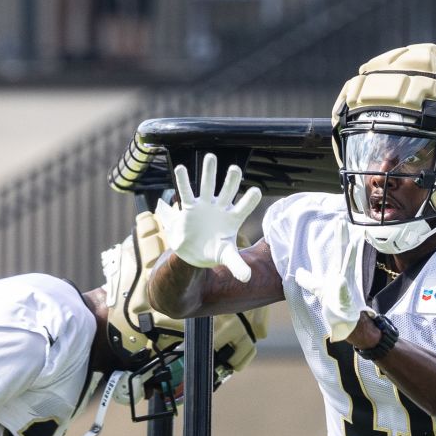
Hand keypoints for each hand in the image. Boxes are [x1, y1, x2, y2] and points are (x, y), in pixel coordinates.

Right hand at [154, 153, 261, 282]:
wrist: (194, 252)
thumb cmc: (214, 252)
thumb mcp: (226, 257)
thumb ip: (237, 265)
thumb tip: (247, 279)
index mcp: (232, 219)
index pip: (244, 207)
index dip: (249, 200)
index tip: (256, 191)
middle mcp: (220, 208)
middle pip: (227, 191)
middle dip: (230, 181)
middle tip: (234, 169)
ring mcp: (205, 206)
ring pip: (207, 186)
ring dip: (208, 172)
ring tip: (210, 156)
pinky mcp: (189, 207)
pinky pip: (186, 192)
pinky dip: (182, 181)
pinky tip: (180, 168)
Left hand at [294, 222, 367, 339]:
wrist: (346, 323)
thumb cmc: (335, 305)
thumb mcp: (318, 290)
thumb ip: (309, 280)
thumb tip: (298, 272)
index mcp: (337, 272)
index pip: (338, 250)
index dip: (339, 236)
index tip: (339, 221)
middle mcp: (343, 276)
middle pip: (344, 253)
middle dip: (344, 238)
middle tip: (344, 220)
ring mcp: (345, 288)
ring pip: (347, 269)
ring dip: (350, 256)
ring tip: (351, 242)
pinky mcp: (344, 302)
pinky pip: (342, 294)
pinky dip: (341, 288)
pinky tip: (340, 281)